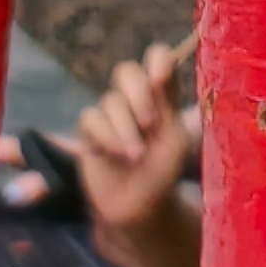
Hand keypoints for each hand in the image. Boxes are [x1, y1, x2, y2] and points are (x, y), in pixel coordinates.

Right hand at [76, 41, 198, 266]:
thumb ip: (167, 103)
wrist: (141, 208)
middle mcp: (133, 99)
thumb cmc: (163, 172)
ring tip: (137, 155)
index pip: (157, 58)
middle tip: (150, 122)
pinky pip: (91, 118)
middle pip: (126, 71)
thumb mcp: (174, 138)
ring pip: (111, 100)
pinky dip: (107, 135)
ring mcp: (110, 115)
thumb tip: (159, 71)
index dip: (157, 59)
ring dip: (126, 127)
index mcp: (160, 95)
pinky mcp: (90, 132)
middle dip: (138, 93)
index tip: (160, 77)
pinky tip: (118, 154)